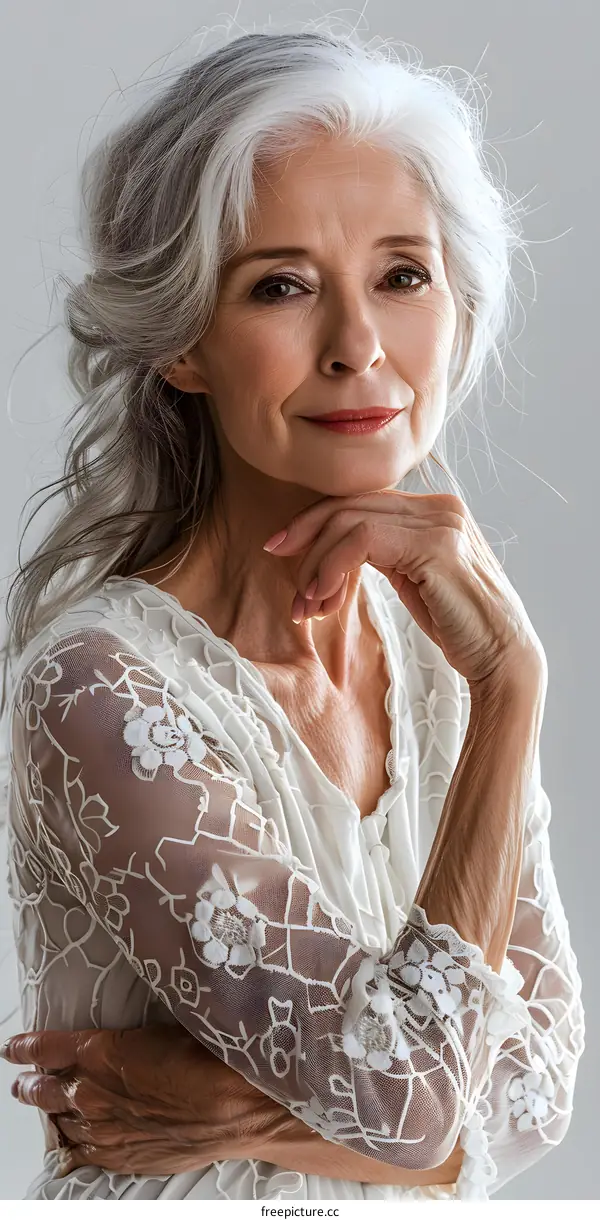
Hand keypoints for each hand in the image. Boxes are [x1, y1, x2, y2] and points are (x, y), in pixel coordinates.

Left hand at [2, 1025, 295, 1176]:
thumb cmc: (211, 1059)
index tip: (13, 1046)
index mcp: (101, 1051)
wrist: (239, 1107)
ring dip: (50, 1112)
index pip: (46, 1047)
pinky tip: (72, 1143)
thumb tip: (129, 1023)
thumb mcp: (169, 1024)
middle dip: (31, 1083)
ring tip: (43, 1106)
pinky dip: (73, 1145)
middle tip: (24, 1080)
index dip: (25, 1047)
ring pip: (61, 1122)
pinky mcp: (124, 1156)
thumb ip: (136, 1030)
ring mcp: (106, 1129)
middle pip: (44, 1089)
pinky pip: (83, 1153)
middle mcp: (94, 1093)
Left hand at [264, 490, 545, 684]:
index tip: (282, 546)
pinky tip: (323, 598)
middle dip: (305, 533)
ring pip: (351, 522)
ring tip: (305, 604)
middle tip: (275, 559)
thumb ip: (386, 552)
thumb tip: (335, 548)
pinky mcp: (435, 546)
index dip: (315, 520)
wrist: (503, 658)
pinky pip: (362, 542)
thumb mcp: (414, 579)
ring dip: (317, 563)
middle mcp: (440, 507)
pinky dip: (332, 567)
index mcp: (435, 510)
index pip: (362, 501)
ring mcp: (440, 523)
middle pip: (351, 503)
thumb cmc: (458, 627)